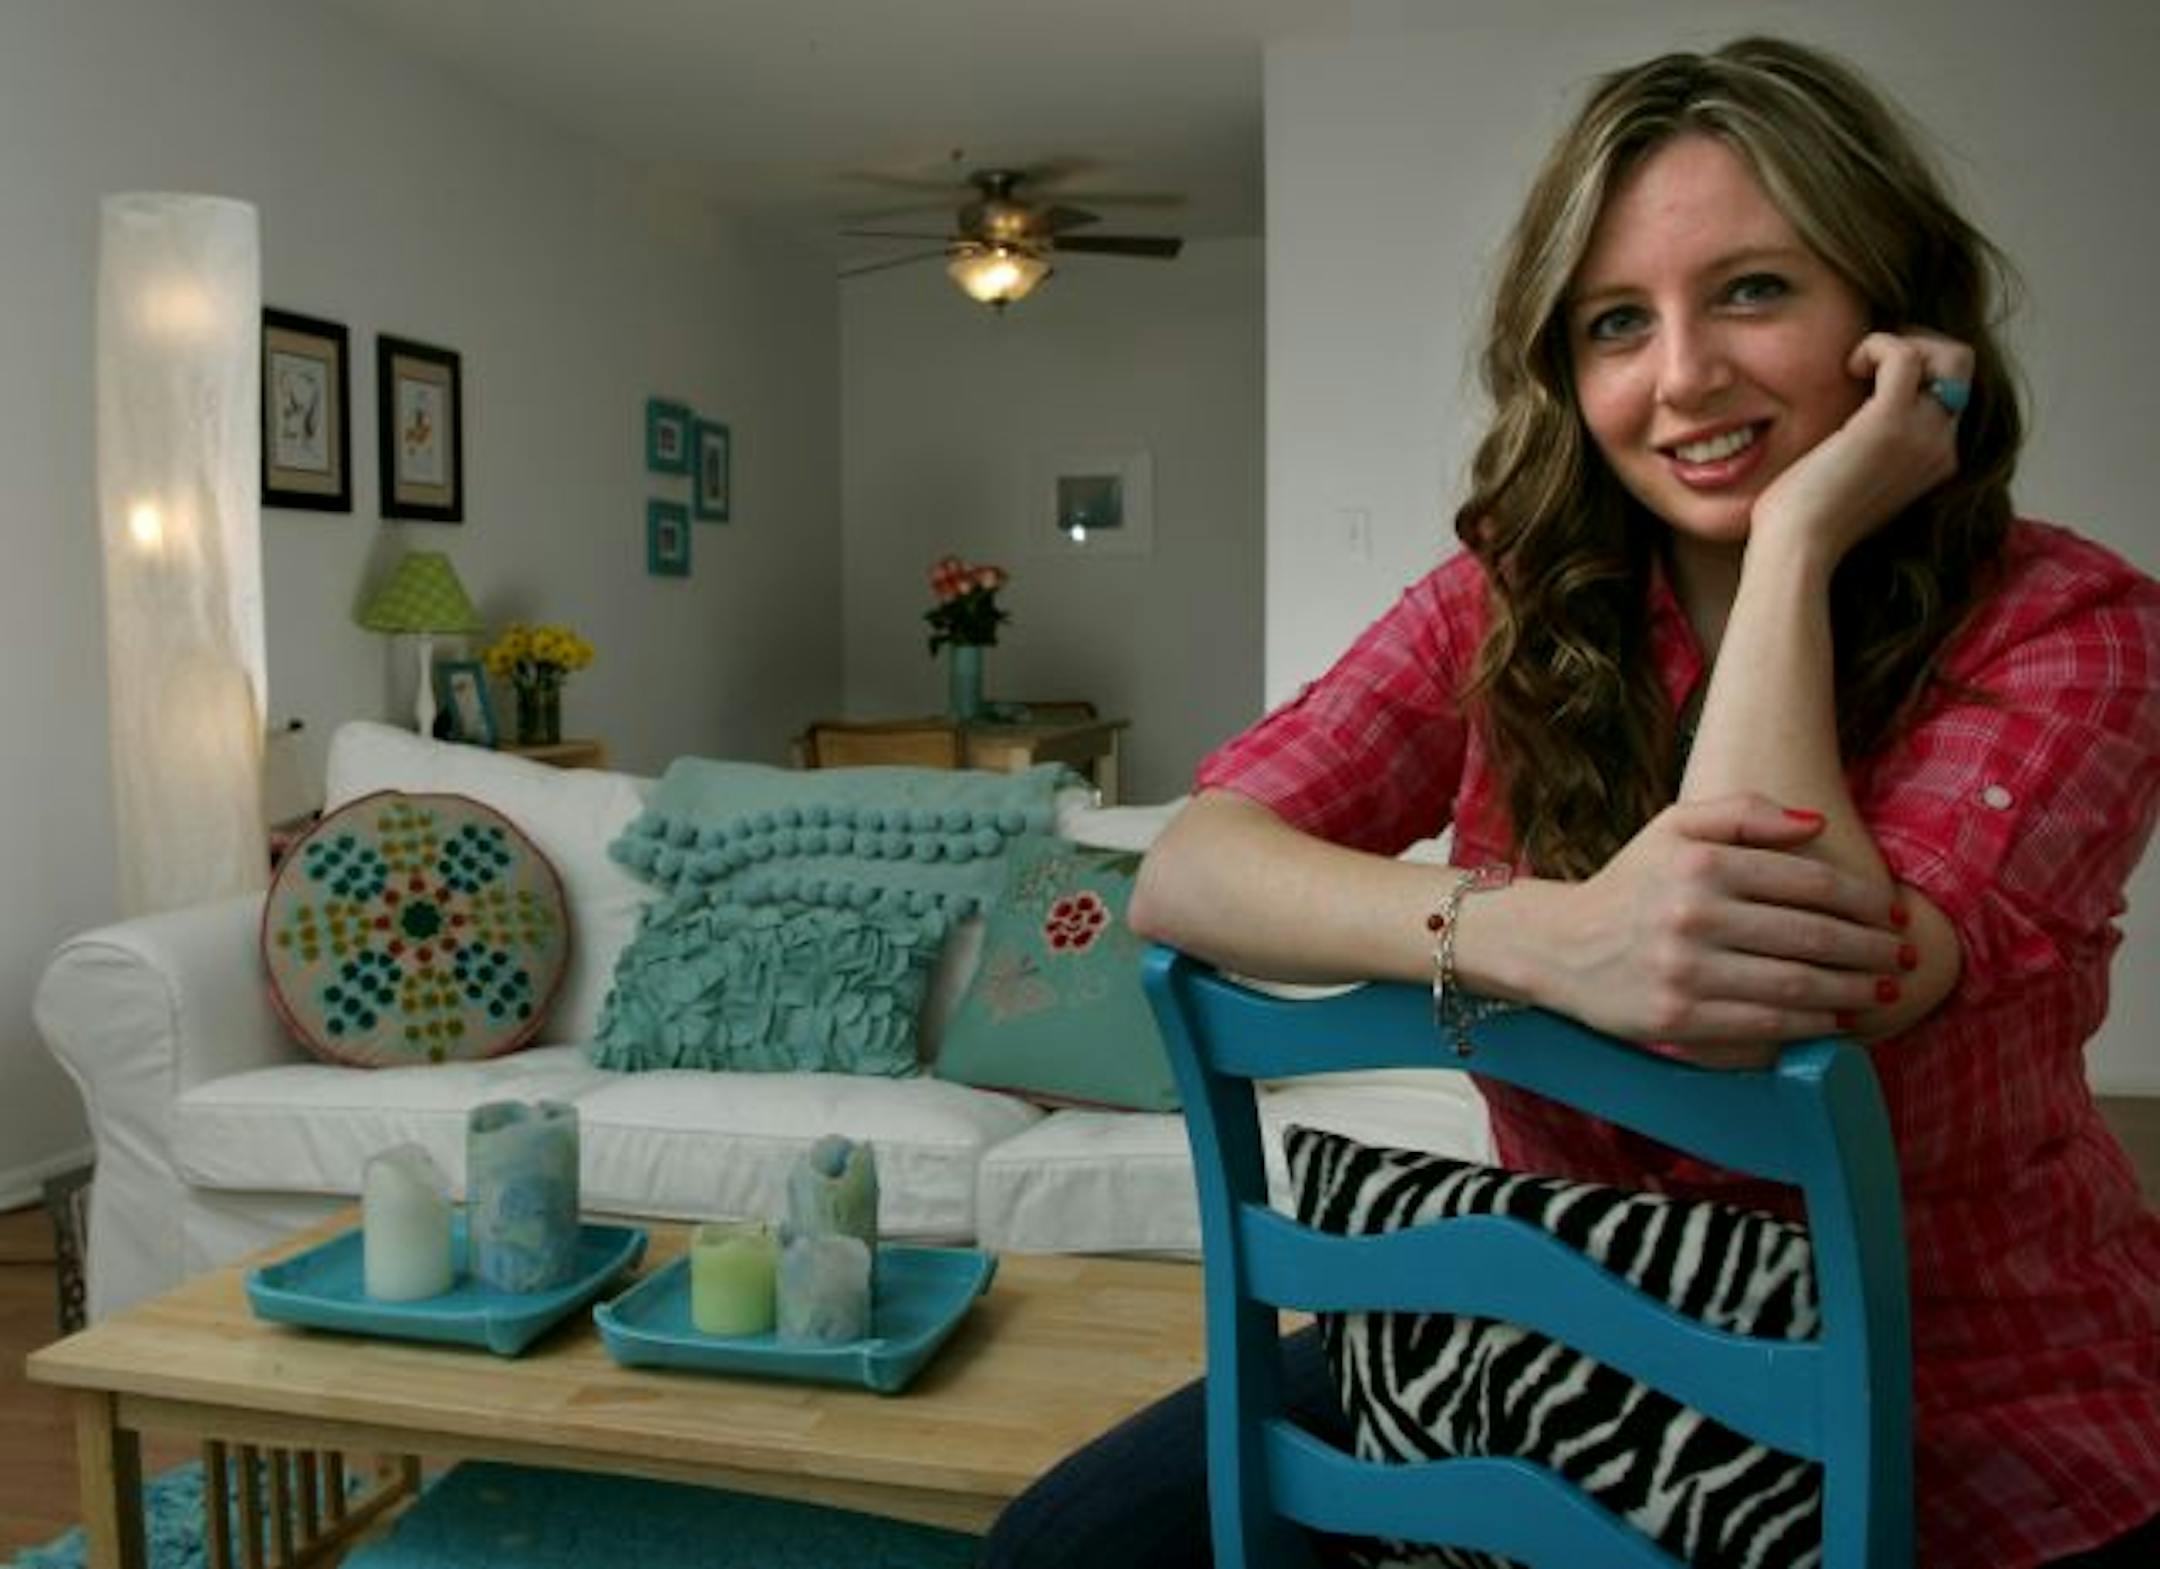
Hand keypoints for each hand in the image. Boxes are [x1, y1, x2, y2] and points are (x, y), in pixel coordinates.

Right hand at [1544, 793, 1906, 1057]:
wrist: (1559, 946)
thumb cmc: (1630, 884)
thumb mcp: (1674, 827)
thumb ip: (1744, 813)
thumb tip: (1816, 823)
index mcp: (1700, 864)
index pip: (1807, 881)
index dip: (1863, 901)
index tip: (1892, 913)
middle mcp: (1692, 916)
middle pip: (1811, 936)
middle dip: (1871, 949)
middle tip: (1902, 956)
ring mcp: (1684, 972)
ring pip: (1796, 986)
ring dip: (1853, 991)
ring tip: (1883, 991)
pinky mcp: (1677, 1020)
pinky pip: (1765, 1026)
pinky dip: (1812, 1026)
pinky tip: (1837, 1021)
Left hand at [1749, 329, 1970, 562]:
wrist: (1799, 548)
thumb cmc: (1808, 520)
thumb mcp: (1854, 476)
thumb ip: (1870, 447)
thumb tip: (1851, 417)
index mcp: (1935, 461)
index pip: (1953, 392)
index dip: (1919, 367)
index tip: (1872, 371)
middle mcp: (1941, 447)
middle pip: (1961, 368)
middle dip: (1921, 344)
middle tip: (1871, 356)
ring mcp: (1923, 435)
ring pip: (1949, 356)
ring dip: (1900, 342)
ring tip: (1857, 364)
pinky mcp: (1889, 423)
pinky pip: (1904, 355)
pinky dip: (1876, 346)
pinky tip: (1847, 367)